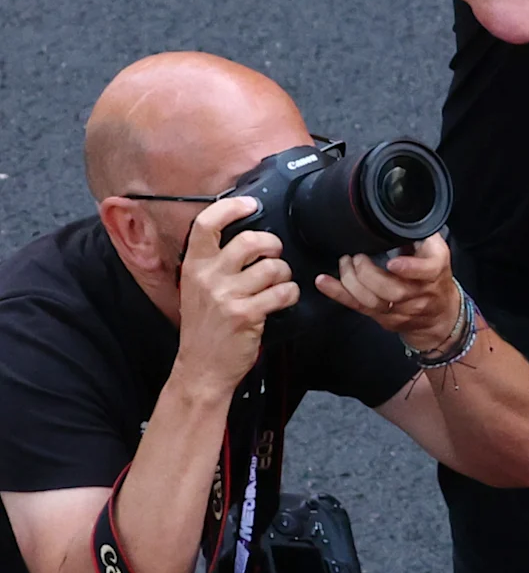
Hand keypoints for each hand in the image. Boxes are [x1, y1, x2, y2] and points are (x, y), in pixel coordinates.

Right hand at [175, 198, 298, 397]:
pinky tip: (282, 300)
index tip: (250, 204)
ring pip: (273, 267)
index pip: (206, 224)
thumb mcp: (197, 290)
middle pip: (250, 240)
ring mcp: (226, 296)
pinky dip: (290, 294)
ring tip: (278, 284)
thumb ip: (214, 264)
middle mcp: (207, 277)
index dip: (231, 207)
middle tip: (274, 255)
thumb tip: (244, 236)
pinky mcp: (245, 314)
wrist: (200, 368)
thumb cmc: (205, 327)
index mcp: (194, 267)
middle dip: (273, 244)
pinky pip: (283, 291)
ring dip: (284, 274)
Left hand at [315, 234, 466, 354]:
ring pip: (372, 301)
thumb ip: (419, 234)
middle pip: (392, 290)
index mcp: (434, 272)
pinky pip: (357, 307)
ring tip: (344, 264)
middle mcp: (418, 293)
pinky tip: (324, 282)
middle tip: (356, 257)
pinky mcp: (384, 318)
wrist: (441, 313)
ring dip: (351, 282)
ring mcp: (400, 309)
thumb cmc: (435, 277)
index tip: (393, 263)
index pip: (426, 272)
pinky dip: (338, 294)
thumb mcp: (436, 250)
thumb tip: (397, 213)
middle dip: (368, 274)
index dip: (409, 269)